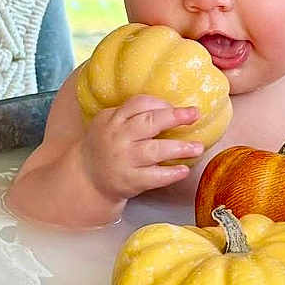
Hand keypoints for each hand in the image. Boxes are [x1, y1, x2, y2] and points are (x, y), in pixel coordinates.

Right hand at [81, 96, 203, 203]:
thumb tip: (168, 107)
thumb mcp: (108, 123)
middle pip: (148, 123)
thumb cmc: (104, 146)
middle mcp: (118, 137)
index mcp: (113, 119)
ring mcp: (124, 160)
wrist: (87, 178)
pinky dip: (170, 174)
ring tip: (197, 148)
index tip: (175, 107)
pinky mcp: (130, 180)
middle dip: (173, 117)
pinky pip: (153, 177)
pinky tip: (183, 170)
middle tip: (194, 114)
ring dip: (178, 148)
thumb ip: (130, 114)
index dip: (159, 103)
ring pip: (154, 150)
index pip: (138, 104)